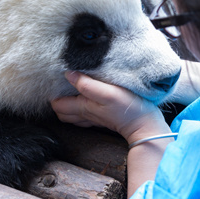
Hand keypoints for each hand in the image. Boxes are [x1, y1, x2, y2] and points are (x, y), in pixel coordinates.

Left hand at [51, 72, 169, 144]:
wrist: (146, 125)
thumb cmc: (129, 108)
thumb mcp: (108, 92)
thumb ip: (87, 84)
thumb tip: (68, 74)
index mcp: (83, 107)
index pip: (57, 105)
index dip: (54, 94)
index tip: (57, 81)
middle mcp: (85, 114)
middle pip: (61, 112)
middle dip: (57, 100)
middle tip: (62, 86)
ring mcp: (94, 118)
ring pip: (72, 115)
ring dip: (68, 105)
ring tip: (71, 91)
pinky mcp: (103, 118)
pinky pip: (84, 116)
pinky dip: (80, 108)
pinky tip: (87, 99)